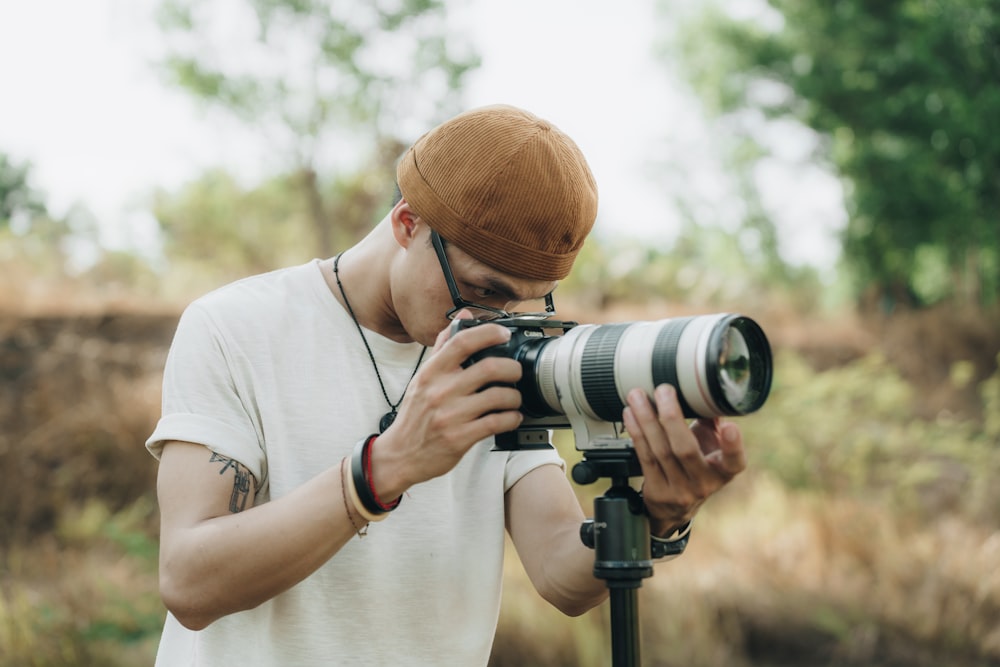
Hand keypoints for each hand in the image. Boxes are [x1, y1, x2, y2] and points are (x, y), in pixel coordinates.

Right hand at [372, 311, 523, 494]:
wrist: (400, 454)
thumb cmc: (415, 415)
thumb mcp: (423, 377)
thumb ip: (444, 346)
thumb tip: (463, 316)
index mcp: (432, 372)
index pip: (462, 341)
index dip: (489, 333)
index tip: (504, 334)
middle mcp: (441, 391)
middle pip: (490, 368)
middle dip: (512, 369)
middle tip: (516, 372)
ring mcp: (451, 415)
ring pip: (499, 397)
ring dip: (515, 397)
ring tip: (514, 398)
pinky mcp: (461, 438)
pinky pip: (497, 422)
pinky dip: (511, 418)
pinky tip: (511, 417)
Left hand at [622, 384, 745, 536]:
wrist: (676, 507)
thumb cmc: (697, 467)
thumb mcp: (710, 447)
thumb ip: (711, 421)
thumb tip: (704, 392)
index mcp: (723, 472)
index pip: (734, 462)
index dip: (733, 446)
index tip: (730, 427)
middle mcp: (703, 483)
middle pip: (685, 450)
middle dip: (671, 418)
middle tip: (663, 390)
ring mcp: (679, 490)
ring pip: (660, 451)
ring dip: (646, 419)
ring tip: (637, 396)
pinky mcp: (657, 490)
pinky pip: (644, 456)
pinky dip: (636, 432)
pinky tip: (630, 414)